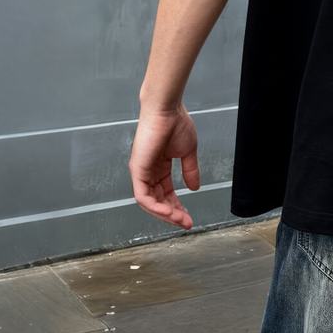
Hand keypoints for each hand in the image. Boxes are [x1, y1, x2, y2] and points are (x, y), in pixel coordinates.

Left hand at [129, 102, 200, 228]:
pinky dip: (156, 207)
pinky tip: (169, 212)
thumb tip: (195, 187)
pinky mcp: (137, 170)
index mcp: (159, 167)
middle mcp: (147, 171)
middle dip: (173, 214)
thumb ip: (190, 170)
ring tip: (180, 220)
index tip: (189, 216)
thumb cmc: (176, 123)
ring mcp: (141, 172)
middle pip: (158, 200)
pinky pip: (143, 196)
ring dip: (165, 214)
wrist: (167, 109)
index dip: (178, 206)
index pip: (166, 193)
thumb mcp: (188, 151)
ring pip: (149, 202)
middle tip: (186, 223)